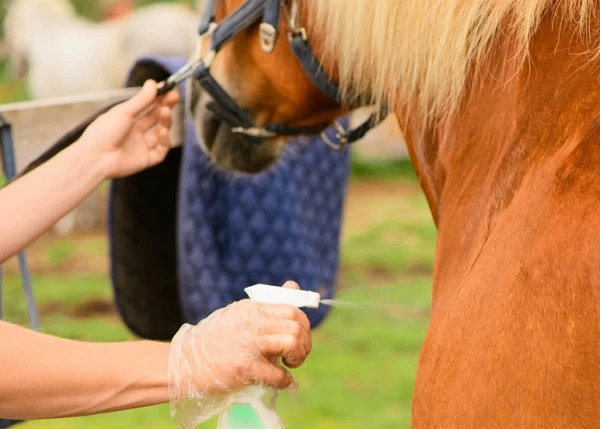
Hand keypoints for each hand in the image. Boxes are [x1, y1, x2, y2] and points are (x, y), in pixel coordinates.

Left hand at [80, 80, 179, 177]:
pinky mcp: (146, 159)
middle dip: (165, 106)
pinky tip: (162, 131)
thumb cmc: (103, 133)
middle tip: (174, 96)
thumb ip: (141, 99)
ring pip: (160, 133)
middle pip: (155, 118)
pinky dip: (164, 141)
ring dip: (165, 121)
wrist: (96, 158)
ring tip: (165, 111)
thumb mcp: (123, 112)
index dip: (158, 97)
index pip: (146, 106)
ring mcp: (141, 146)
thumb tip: (153, 83)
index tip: (168, 88)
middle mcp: (135, 132)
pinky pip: (161, 150)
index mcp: (126, 119)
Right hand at [168, 282, 311, 399]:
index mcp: (252, 308)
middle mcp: (253, 322)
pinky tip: (279, 381)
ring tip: (288, 364)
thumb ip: (267, 304)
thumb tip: (293, 285)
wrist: (185, 362)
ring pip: (292, 341)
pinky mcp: (244, 366)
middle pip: (297, 325)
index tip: (298, 338)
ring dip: (298, 356)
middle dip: (304, 343)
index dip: (303, 325)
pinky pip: (278, 374)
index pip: (292, 308)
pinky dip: (284, 380)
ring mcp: (249, 343)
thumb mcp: (239, 313)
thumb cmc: (214, 340)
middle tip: (295, 355)